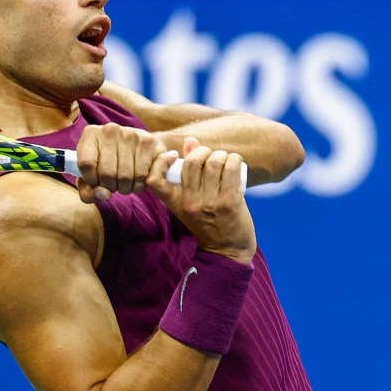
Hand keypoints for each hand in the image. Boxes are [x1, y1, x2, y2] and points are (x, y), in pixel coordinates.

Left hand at [75, 123, 167, 202]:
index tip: (96, 182)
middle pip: (106, 173)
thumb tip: (102, 194)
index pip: (86, 163)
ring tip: (125, 183)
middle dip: (110, 186)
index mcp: (91, 134)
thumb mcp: (92, 176)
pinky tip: (137, 179)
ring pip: (125, 176)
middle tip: (114, 184)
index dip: (91, 180)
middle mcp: (110, 130)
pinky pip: (142, 175)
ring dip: (125, 188)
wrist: (140, 148)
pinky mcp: (148, 142)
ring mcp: (131, 134)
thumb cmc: (111, 163)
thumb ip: (88, 191)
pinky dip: (139, 184)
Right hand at [147, 137, 256, 263]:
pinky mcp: (230, 202)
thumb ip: (188, 171)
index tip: (174, 155)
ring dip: (222, 155)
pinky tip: (235, 162)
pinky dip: (234, 159)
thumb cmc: (209, 221)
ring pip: (214, 162)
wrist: (227, 250)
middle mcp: (190, 202)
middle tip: (210, 156)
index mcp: (175, 202)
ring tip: (225, 160)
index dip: (160, 161)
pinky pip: (231, 168)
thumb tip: (190, 140)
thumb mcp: (191, 199)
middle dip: (203, 151)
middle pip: (191, 162)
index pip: (154, 179)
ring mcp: (210, 203)